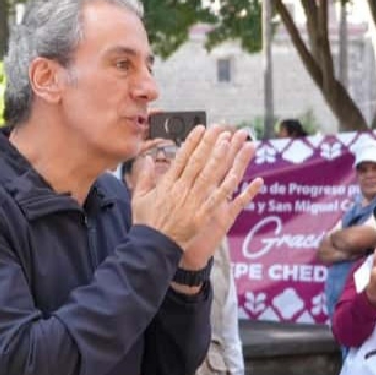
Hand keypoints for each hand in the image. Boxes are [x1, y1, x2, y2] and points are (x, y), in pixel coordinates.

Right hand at [132, 125, 263, 261]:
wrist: (152, 246)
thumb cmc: (146, 223)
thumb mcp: (139, 198)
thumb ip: (144, 177)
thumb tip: (147, 159)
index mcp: (167, 183)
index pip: (182, 158)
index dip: (193, 142)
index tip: (201, 128)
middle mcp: (181, 189)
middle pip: (198, 162)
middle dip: (210, 143)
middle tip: (221, 128)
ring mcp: (192, 202)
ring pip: (209, 175)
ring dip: (220, 158)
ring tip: (230, 142)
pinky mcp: (202, 216)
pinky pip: (217, 199)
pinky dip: (228, 187)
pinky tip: (237, 175)